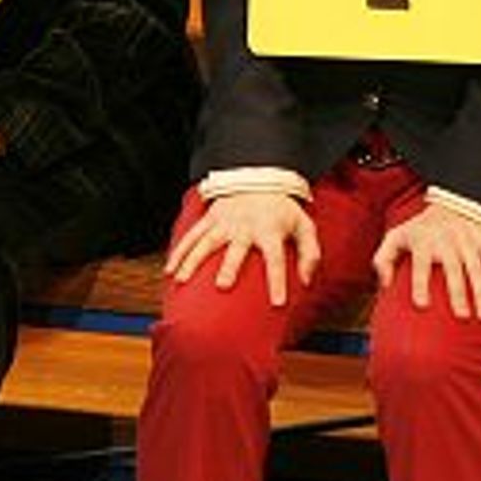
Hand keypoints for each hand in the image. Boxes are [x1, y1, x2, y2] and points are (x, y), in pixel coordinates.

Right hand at [166, 193, 319, 305]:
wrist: (260, 177)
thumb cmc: (283, 210)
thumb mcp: (304, 226)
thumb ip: (310, 253)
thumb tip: (307, 281)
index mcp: (270, 229)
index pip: (275, 257)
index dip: (277, 279)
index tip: (277, 303)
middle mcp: (246, 226)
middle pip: (236, 248)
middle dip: (229, 265)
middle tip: (222, 285)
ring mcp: (225, 221)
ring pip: (207, 241)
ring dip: (193, 259)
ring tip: (181, 280)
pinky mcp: (210, 218)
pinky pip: (193, 235)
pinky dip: (180, 251)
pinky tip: (170, 270)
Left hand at [373, 202, 480, 319]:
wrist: (454, 201)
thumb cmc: (422, 228)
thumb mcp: (397, 235)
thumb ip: (384, 259)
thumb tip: (385, 285)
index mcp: (423, 241)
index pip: (421, 262)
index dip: (420, 283)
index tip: (422, 305)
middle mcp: (447, 240)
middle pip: (454, 267)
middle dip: (458, 291)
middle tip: (461, 316)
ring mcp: (469, 241)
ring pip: (478, 268)